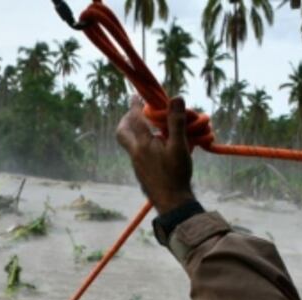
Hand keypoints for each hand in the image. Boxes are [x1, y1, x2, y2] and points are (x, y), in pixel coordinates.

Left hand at [115, 95, 194, 214]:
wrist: (172, 202)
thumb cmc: (176, 174)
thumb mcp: (179, 146)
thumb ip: (176, 122)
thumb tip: (175, 98)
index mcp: (142, 144)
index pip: (135, 119)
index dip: (134, 105)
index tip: (135, 95)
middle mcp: (135, 153)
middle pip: (122, 132)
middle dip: (126, 120)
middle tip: (135, 112)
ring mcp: (137, 164)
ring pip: (129, 143)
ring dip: (135, 132)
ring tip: (150, 127)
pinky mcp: (141, 172)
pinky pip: (137, 153)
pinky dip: (142, 144)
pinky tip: (157, 147)